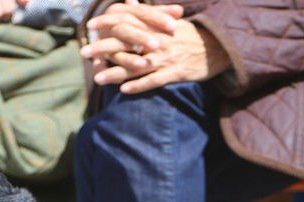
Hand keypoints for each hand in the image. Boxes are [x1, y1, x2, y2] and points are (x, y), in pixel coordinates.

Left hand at [81, 0, 228, 93]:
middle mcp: (158, 40)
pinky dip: (138, 86)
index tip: (91, 27)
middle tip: (83, 53)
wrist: (219, 47)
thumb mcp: (170, 20)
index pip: (127, 21)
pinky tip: (123, 91)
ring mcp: (166, 57)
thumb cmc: (190, 35)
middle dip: (102, 48)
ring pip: (135, 65)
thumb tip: (129, 1)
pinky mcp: (175, 73)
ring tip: (97, 78)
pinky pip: (153, 81)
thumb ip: (148, 13)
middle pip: (125, 44)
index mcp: (156, 26)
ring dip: (114, 72)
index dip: (108, 23)